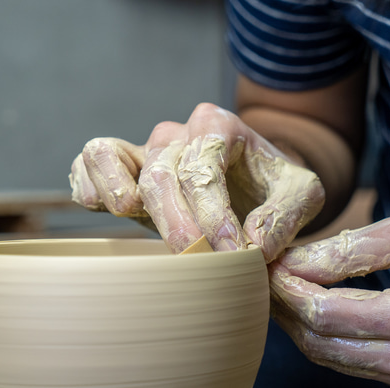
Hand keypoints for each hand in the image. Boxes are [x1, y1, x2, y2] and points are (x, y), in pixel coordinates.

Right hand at [69, 103, 323, 259]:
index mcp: (219, 127)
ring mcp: (148, 146)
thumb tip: (255, 246)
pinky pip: (92, 159)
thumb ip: (285, 215)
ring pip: (115, 155)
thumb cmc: (274, 184)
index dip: (215, 214)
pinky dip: (88, 180)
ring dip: (117, 187)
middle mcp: (179, 132)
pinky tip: (99, 206)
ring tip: (130, 213)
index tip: (234, 254)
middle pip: (162, 172)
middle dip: (176, 220)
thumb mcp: (301, 193)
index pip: (205, 168)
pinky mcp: (123, 163)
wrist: (254, 177)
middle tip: (195, 260)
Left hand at [268, 211, 389, 386]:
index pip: (325, 312)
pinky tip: (312, 311)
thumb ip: (349, 250)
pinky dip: (325, 338)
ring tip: (280, 292)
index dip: (287, 288)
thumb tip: (294, 263)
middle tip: (264, 278)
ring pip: (331, 358)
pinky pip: (353, 364)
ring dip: (300, 326)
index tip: (265, 265)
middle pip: (321, 342)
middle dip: (284, 309)